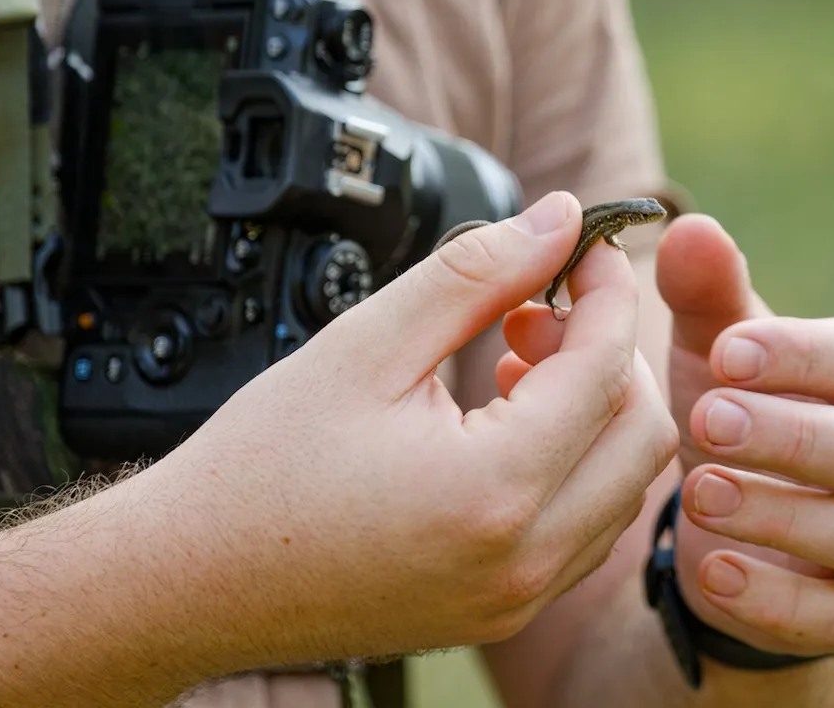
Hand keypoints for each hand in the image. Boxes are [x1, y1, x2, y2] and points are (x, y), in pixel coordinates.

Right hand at [127, 191, 679, 672]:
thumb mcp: (367, 344)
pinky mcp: (501, 613)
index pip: (605, 369)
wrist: (191, 580)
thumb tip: (560, 219)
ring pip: (623, 486)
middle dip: (610, 352)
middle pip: (642, 435)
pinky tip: (508, 420)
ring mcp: (516, 600)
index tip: (584, 246)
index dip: (606, 291)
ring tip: (516, 361)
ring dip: (596, 410)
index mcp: (493, 491)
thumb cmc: (261, 468)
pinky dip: (575, 464)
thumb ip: (476, 273)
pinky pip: (586, 530)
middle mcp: (523, 562)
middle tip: (540, 306)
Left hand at [655, 215, 833, 657]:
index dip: (802, 356)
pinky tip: (710, 570)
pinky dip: (774, 598)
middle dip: (791, 435)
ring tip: (695, 491)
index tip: (725, 351)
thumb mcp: (718, 350)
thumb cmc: (738, 408)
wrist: (734, 524)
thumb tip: (691, 229)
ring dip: (778, 513)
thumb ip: (709, 292)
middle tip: (705, 417)